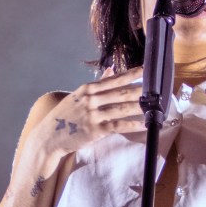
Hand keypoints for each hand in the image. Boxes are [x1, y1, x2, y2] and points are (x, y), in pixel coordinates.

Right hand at [25, 66, 145, 176]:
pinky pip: (118, 126)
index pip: (113, 79)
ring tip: (154, 106)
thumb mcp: (78, 96)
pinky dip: (132, 125)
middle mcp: (90, 99)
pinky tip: (144, 124)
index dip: (131, 74)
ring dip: (139, 107)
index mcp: (87, 89)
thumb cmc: (65, 116)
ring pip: (121, 108)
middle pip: (120, 93)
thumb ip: (97, 84)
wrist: (49, 136)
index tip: (145, 69)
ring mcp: (93, 115)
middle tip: (156, 89)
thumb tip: (111, 69)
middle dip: (140, 90)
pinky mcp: (95, 130)